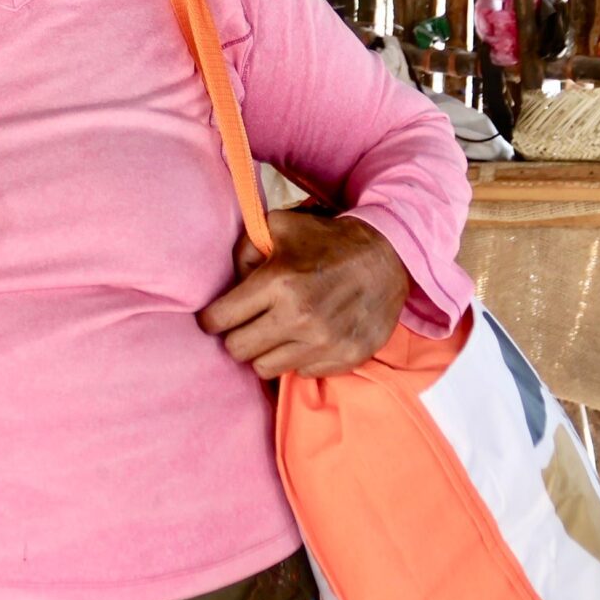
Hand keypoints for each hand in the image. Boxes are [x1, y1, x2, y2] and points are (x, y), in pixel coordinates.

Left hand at [197, 210, 410, 378]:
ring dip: (265, 351)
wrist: (388, 255)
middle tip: (247, 324)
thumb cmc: (328, 240)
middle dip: (236, 336)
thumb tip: (230, 280)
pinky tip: (307, 337)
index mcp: (278, 282)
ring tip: (277, 331)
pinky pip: (300, 373)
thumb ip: (245, 248)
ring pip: (265, 368)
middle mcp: (299, 317)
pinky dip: (298, 358)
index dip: (211, 319)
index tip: (216, 317)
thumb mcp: (281, 226)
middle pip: (237, 351)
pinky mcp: (345, 358)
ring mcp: (324, 343)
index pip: (220, 319)